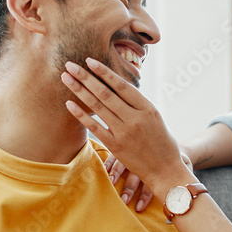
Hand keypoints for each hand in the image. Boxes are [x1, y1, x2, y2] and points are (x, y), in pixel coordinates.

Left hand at [61, 58, 193, 199]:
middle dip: (85, 77)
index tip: (89, 61)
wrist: (166, 170)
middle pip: (105, 93)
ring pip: (98, 107)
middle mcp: (135, 118)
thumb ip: (137, 103)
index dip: (104, 72)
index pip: (121, 85)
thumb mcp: (155, 117)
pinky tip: (69, 103)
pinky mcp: (116, 146)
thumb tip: (116, 87)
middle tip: (70, 65)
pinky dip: (81, 114)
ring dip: (79, 90)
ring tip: (66, 78)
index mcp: (147, 108)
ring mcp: (124, 132)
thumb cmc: (162, 142)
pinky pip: (94, 127)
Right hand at [106, 151, 192, 212]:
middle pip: (136, 176)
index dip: (145, 197)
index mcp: (159, 166)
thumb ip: (182, 181)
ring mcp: (135, 152)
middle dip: (129, 189)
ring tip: (111, 184)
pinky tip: (104, 170)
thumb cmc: (175, 159)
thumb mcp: (183, 167)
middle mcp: (146, 159)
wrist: (169, 138)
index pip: (152, 184)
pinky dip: (109, 162)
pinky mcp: (126, 147)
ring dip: (116, 175)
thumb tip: (180, 202)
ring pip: (124, 165)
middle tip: (124, 200)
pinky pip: (115, 155)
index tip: (139, 208)